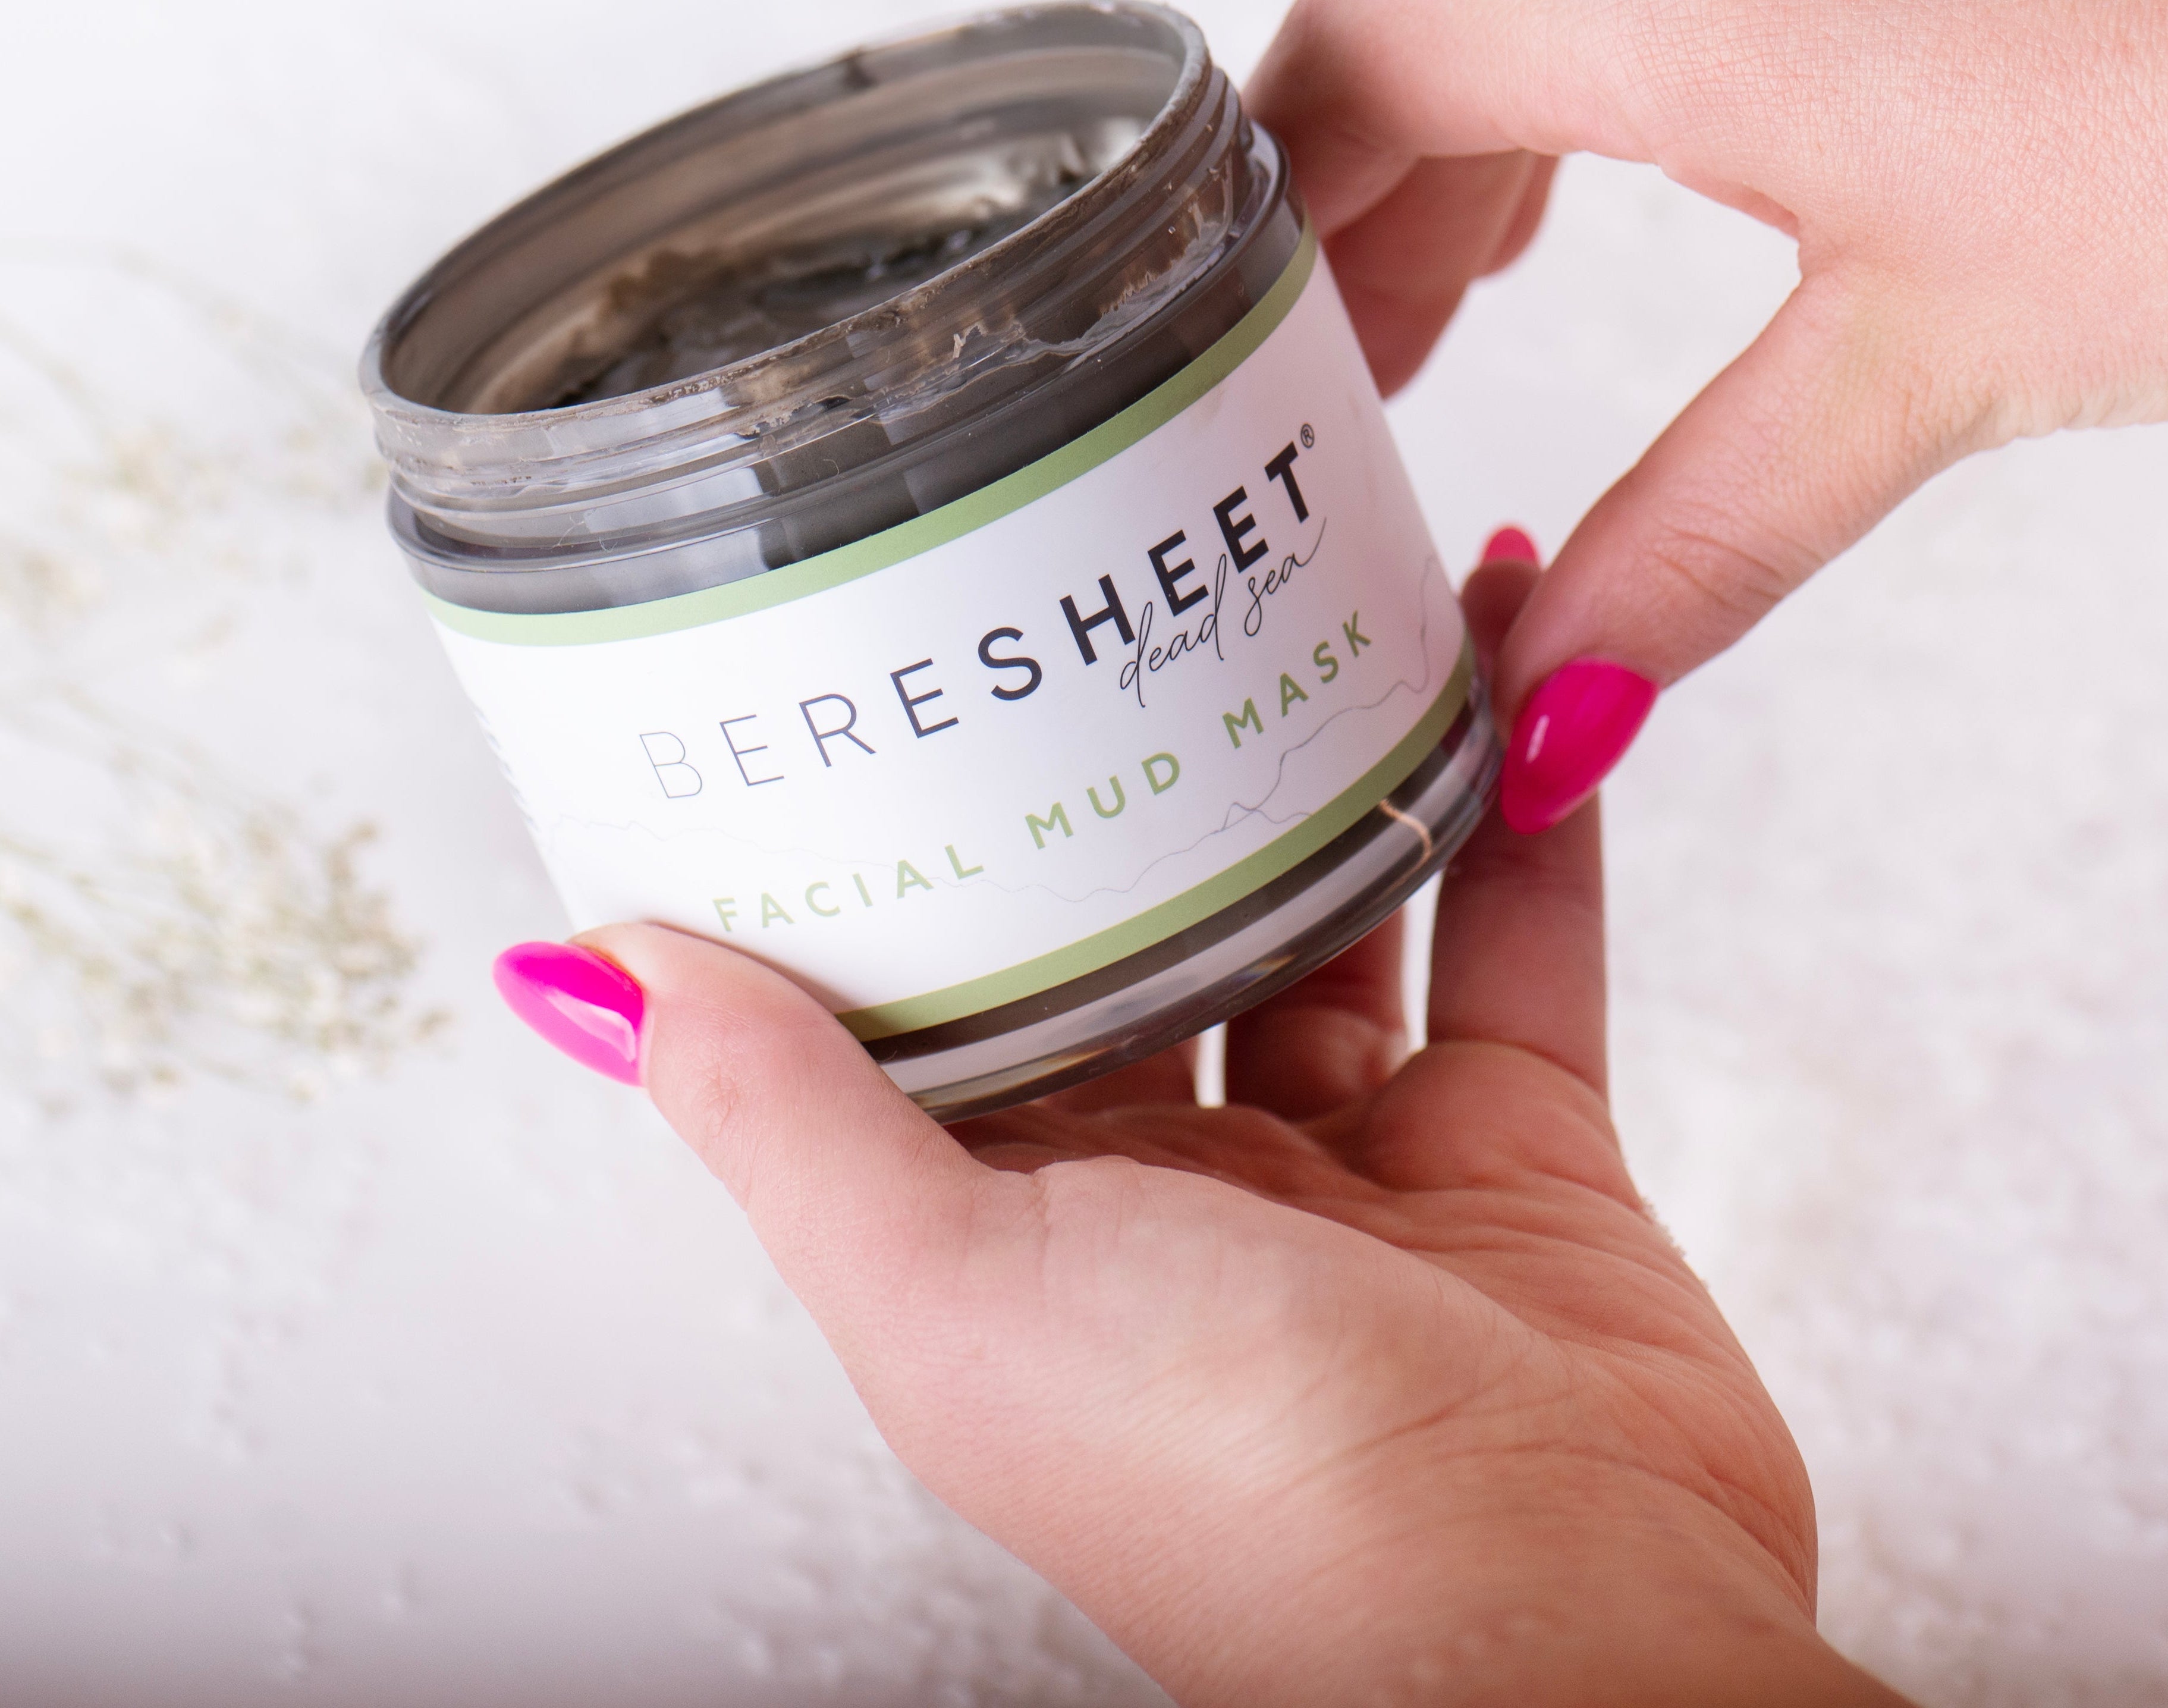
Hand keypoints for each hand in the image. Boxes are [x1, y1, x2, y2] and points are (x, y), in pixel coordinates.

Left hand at [585, 555, 1911, 1707]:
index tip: (945, 674)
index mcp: (1017, 1221)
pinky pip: (1519, 937)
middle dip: (1166, 774)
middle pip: (1163, 924)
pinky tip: (1522, 679)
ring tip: (1350, 588)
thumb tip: (583, 982)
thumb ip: (776, 1116)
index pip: (959, 985)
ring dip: (1356, 761)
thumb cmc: (1239, 1496)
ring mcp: (1359, 1166)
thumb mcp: (950, 1284)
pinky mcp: (1520, 1149)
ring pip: (1350, 909)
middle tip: (1166, 595)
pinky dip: (1525, 810)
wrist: (1559, 1618)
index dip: (945, 834)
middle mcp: (1176, 1188)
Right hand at [1244, 0, 2167, 817]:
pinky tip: (1701, 12)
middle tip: (1410, 342)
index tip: (1271, 328)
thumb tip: (1545, 716)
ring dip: (1529, 62)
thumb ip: (1689, 541)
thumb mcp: (1920, 369)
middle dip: (1405, 177)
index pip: (1352, 55)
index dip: (1281, 204)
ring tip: (1536, 224)